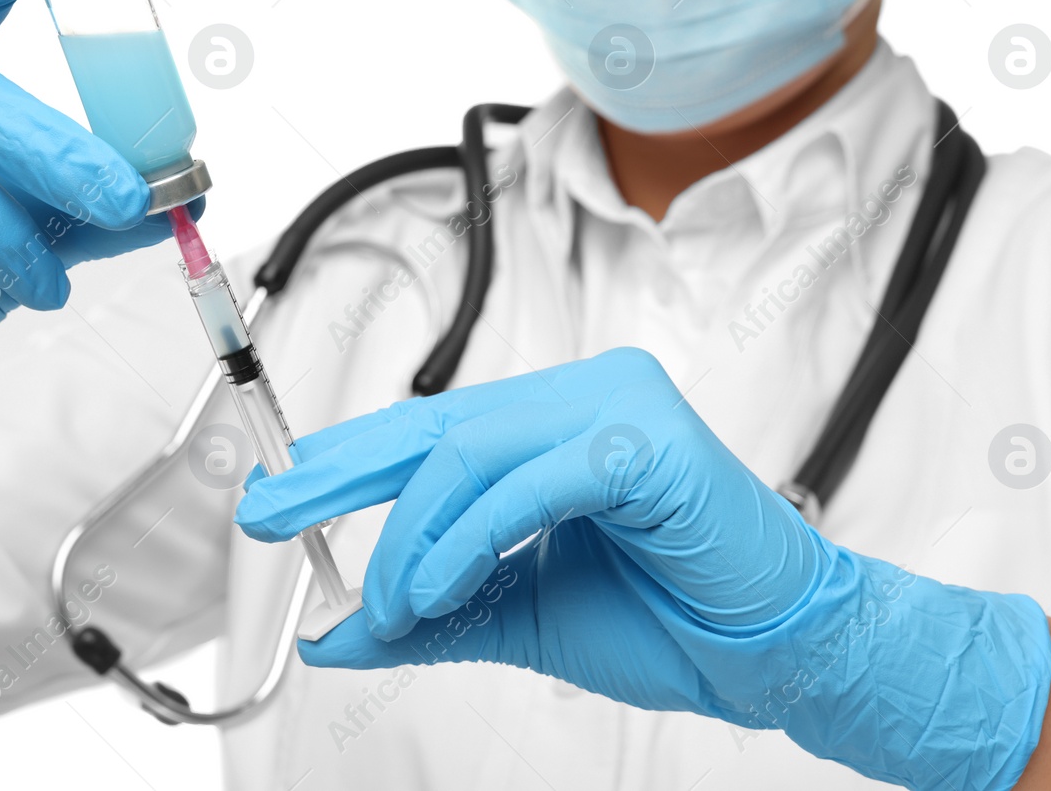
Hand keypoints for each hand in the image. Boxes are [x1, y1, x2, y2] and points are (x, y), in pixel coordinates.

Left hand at [237, 347, 1050, 790]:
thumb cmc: (672, 622)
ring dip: (411, 535)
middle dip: (343, 472)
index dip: (349, 460)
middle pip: (437, 424)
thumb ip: (433, 616)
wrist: (781, 656)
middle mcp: (584, 394)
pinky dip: (467, 537)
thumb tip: (336, 633)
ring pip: (472, 450)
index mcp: (559, 425)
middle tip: (270, 509)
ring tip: (387, 604)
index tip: (277, 494)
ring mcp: (617, 405)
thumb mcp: (521, 618)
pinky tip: (435, 586)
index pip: (434, 431)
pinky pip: (525, 483)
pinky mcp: (641, 442)